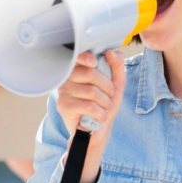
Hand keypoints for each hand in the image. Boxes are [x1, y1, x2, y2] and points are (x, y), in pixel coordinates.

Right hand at [56, 50, 125, 182]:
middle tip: (109, 95)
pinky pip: (88, 105)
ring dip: (105, 102)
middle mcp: (68, 78)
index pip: (77, 55)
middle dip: (107, 86)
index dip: (87, 57)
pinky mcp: (64, 106)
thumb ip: (117, 66)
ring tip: (105, 108)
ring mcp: (64, 91)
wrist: (98, 129)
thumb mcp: (117, 84)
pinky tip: (100, 116)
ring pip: (91, 91)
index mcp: (79, 69)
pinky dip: (100, 113)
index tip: (95, 63)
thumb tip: (112, 52)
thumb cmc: (105, 104)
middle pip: (90, 73)